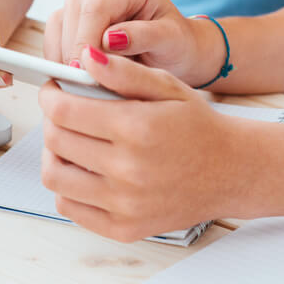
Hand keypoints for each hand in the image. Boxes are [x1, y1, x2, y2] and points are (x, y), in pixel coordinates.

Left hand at [37, 45, 251, 241]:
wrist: (233, 172)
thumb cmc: (198, 126)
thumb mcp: (167, 86)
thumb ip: (123, 72)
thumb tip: (86, 56)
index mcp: (136, 128)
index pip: (64, 111)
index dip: (50, 95)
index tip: (52, 89)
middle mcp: (128, 169)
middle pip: (55, 140)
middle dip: (51, 120)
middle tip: (63, 112)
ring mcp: (125, 204)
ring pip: (55, 176)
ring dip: (53, 154)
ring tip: (68, 141)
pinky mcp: (124, 228)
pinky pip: (70, 207)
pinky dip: (67, 186)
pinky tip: (82, 170)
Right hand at [44, 0, 224, 86]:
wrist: (174, 54)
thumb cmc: (176, 45)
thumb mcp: (171, 42)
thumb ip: (144, 36)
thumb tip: (109, 39)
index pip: (95, 9)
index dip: (86, 41)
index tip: (84, 72)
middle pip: (73, 16)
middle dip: (78, 52)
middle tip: (89, 84)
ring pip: (59, 25)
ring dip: (68, 57)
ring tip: (92, 80)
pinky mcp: (68, 17)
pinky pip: (52, 36)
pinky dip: (59, 58)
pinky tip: (78, 76)